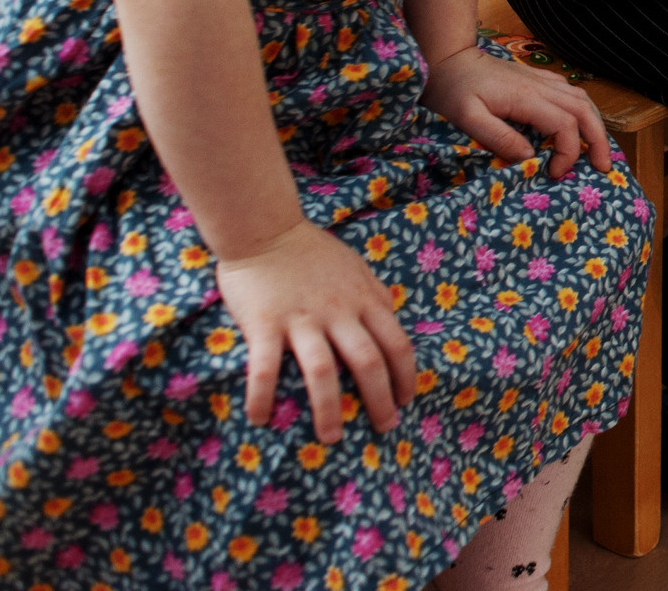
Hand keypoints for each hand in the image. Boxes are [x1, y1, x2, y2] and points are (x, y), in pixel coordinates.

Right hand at [217, 220, 418, 443]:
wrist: (266, 230)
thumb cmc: (312, 253)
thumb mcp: (357, 270)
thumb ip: (374, 298)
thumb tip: (391, 323)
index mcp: (365, 300)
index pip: (397, 344)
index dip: (406, 376)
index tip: (407, 400)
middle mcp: (339, 312)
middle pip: (369, 362)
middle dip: (380, 400)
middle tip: (385, 427)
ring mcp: (302, 319)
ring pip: (323, 372)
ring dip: (329, 409)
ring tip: (332, 437)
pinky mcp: (265, 324)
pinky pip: (264, 368)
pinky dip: (262, 397)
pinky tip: (260, 419)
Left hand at [422, 42, 608, 179]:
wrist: (447, 58)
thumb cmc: (452, 90)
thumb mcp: (466, 118)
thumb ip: (498, 137)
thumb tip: (529, 157)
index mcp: (526, 98)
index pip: (565, 124)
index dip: (568, 152)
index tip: (554, 172)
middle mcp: (540, 86)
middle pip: (585, 110)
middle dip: (599, 140)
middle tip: (604, 166)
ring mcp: (540, 80)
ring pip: (582, 98)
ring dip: (595, 124)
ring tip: (597, 149)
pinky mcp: (535, 78)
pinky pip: (570, 92)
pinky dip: (582, 110)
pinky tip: (578, 123)